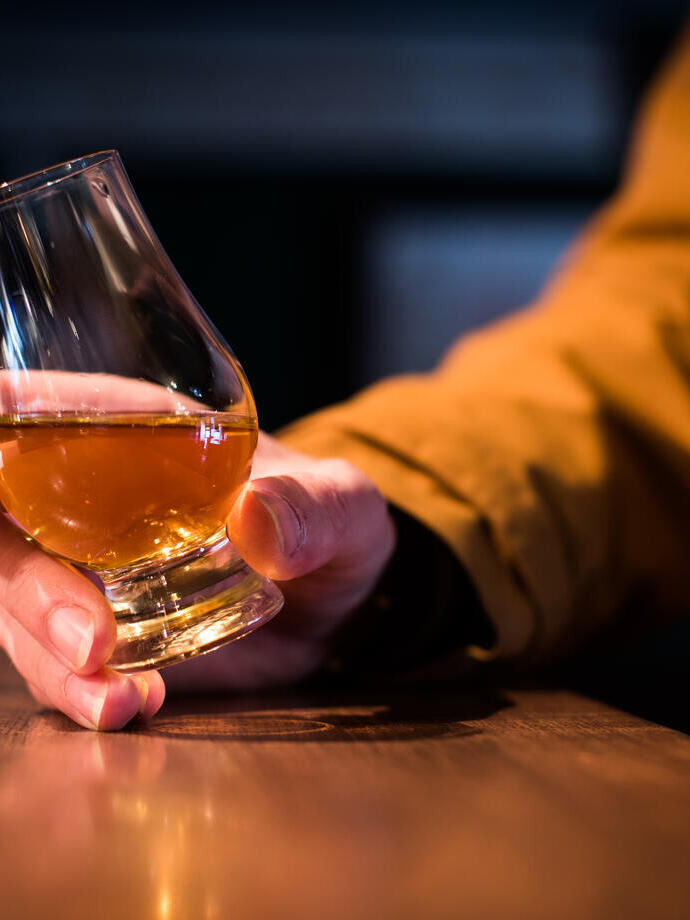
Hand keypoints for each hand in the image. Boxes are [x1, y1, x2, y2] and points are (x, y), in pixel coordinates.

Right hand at [0, 431, 394, 724]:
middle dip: (25, 588)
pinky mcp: (102, 633)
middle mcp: (89, 503)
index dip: (1, 424)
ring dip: (50, 661)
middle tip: (91, 645)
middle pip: (7, 532)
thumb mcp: (345, 504)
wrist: (333, 594)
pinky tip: (134, 706)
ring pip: (16, 609)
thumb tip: (257, 519)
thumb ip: (316, 505)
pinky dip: (80, 693)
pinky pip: (58, 664)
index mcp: (131, 435)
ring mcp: (86, 572)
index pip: (29, 415)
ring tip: (121, 700)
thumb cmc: (327, 519)